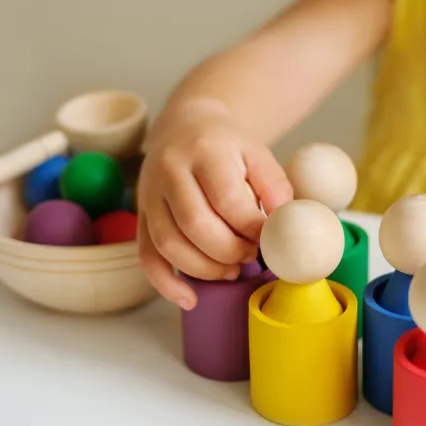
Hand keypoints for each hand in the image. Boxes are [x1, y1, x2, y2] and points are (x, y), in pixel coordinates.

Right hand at [137, 112, 291, 309]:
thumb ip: (275, 186)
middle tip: (250, 256)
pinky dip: (166, 284)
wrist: (184, 126)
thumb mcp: (257, 152)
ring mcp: (150, 195)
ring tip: (231, 271)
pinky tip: (190, 298)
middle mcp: (170, 171)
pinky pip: (147, 256)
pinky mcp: (141, 216)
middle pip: (195, 224)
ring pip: (169, 244)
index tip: (268, 239)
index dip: (251, 228)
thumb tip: (285, 225)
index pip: (227, 199)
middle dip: (229, 251)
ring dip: (205, 269)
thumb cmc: (226, 146)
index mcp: (205, 151)